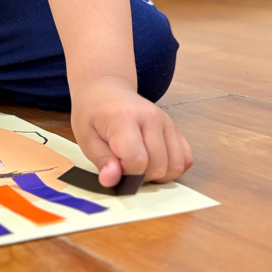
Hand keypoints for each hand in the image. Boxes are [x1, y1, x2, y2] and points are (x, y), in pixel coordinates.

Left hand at [70, 75, 192, 186]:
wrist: (107, 90)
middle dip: (140, 176)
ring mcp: (167, 122)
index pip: (137, 160)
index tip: (112, 166)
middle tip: (123, 165)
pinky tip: (153, 161)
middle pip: (158, 166)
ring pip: (175, 166)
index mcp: (125, 118)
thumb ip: (101, 160)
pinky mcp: (175, 128)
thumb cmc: (93, 114)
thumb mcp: (86, 137)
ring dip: (157, 175)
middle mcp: (151, 118)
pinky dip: (171, 168)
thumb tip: (112, 181)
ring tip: (138, 164)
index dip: (125, 173)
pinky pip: (185, 159)